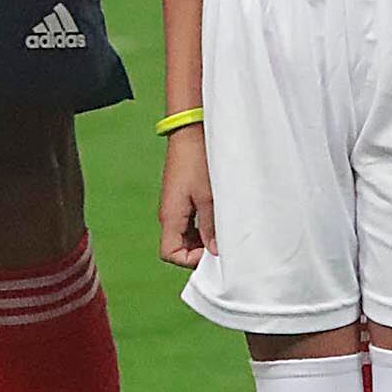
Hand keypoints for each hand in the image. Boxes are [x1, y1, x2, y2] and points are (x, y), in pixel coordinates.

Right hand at [156, 128, 213, 269]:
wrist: (190, 132)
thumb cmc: (198, 161)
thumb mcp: (209, 197)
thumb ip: (211, 227)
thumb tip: (214, 251)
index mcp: (170, 217)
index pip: (170, 253)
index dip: (190, 259)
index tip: (211, 251)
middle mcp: (169, 214)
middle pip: (178, 247)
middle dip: (199, 250)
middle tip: (221, 243)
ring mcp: (175, 206)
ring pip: (186, 235)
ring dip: (202, 238)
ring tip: (222, 229)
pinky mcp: (181, 197)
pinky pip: (189, 221)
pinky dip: (202, 225)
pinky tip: (219, 217)